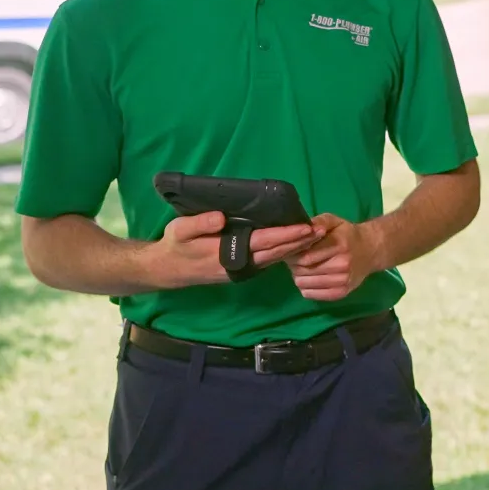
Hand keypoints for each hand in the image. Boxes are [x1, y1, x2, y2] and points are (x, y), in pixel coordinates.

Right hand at [150, 211, 320, 288]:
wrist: (167, 271)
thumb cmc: (174, 246)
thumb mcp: (179, 230)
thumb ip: (200, 224)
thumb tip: (222, 218)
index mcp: (226, 253)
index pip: (263, 242)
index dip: (285, 235)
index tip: (305, 228)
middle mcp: (238, 265)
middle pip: (275, 253)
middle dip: (299, 242)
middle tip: (321, 230)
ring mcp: (240, 270)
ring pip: (274, 259)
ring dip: (294, 248)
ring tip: (314, 236)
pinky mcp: (240, 271)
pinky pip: (267, 261)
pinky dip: (282, 253)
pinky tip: (294, 245)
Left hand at [288, 213, 374, 301]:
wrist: (370, 251)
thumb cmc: (347, 234)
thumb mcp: (334, 221)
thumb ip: (319, 222)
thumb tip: (306, 228)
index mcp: (339, 245)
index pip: (304, 256)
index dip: (293, 254)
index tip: (291, 250)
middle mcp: (342, 265)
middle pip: (302, 271)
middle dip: (294, 265)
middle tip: (296, 259)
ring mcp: (342, 281)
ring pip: (303, 284)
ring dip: (299, 276)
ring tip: (304, 267)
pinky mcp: (340, 293)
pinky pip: (310, 294)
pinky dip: (306, 287)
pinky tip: (310, 278)